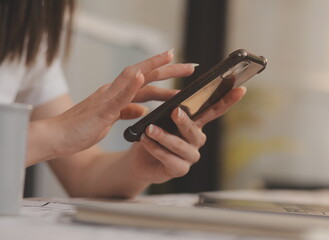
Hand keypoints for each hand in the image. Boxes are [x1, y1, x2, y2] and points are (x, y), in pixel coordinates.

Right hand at [48, 50, 195, 156]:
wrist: (56, 137)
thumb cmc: (81, 130)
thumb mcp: (109, 120)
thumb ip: (124, 111)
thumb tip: (141, 110)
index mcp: (116, 95)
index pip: (145, 81)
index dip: (163, 74)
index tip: (180, 68)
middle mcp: (113, 91)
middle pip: (145, 75)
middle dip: (168, 68)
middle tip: (191, 65)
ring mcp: (107, 98)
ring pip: (134, 78)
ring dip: (154, 67)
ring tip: (172, 58)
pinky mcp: (101, 110)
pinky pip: (118, 96)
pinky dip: (131, 85)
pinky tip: (143, 76)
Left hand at [128, 87, 246, 183]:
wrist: (139, 160)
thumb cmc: (152, 135)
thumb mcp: (160, 119)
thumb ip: (170, 110)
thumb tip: (175, 102)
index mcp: (196, 124)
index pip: (215, 111)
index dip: (228, 101)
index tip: (240, 89)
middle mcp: (197, 140)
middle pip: (195, 131)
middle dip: (185, 121)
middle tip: (175, 112)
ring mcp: (190, 156)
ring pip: (181, 146)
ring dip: (164, 137)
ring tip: (150, 129)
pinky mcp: (179, 169)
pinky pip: (170, 159)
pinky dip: (156, 149)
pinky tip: (146, 142)